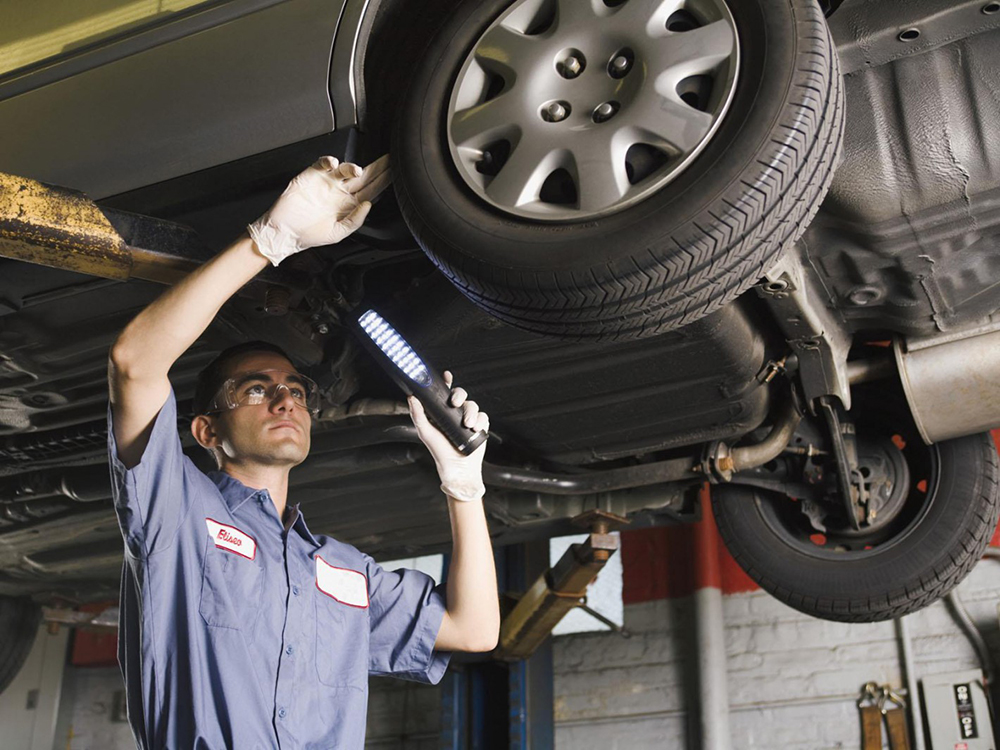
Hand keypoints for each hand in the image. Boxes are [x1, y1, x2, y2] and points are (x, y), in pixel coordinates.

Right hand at [248, 154, 390, 265]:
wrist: (284, 231)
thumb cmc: (308, 235)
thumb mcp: (338, 233)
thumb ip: (355, 221)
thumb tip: (368, 205)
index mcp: (349, 205)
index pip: (371, 190)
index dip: (383, 182)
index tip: (395, 173)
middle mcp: (341, 192)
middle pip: (364, 176)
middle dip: (377, 167)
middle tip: (390, 158)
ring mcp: (327, 182)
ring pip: (345, 168)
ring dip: (352, 167)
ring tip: (356, 171)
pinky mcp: (312, 175)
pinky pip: (324, 163)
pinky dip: (329, 160)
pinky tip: (333, 164)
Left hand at [408, 371, 488, 502]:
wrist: (458, 468)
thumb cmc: (440, 452)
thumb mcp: (425, 433)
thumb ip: (418, 415)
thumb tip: (411, 398)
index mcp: (441, 413)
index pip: (444, 393)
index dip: (446, 383)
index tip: (447, 375)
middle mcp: (455, 414)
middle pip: (461, 395)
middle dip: (460, 395)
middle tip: (456, 403)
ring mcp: (468, 419)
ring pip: (473, 405)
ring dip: (471, 412)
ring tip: (467, 424)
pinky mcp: (480, 426)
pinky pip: (483, 416)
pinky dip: (480, 421)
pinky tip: (475, 428)